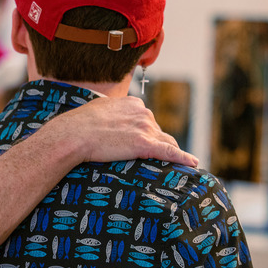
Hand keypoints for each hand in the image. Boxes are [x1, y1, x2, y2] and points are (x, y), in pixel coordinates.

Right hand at [47, 96, 197, 166]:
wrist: (74, 134)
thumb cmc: (80, 124)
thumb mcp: (98, 109)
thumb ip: (110, 112)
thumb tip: (106, 116)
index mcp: (133, 104)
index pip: (147, 120)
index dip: (144, 132)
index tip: (141, 142)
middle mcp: (143, 113)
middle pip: (158, 131)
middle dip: (157, 143)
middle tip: (151, 157)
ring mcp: (145, 128)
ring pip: (166, 142)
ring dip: (171, 152)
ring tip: (177, 164)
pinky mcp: (145, 144)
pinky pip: (170, 152)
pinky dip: (183, 157)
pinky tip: (193, 163)